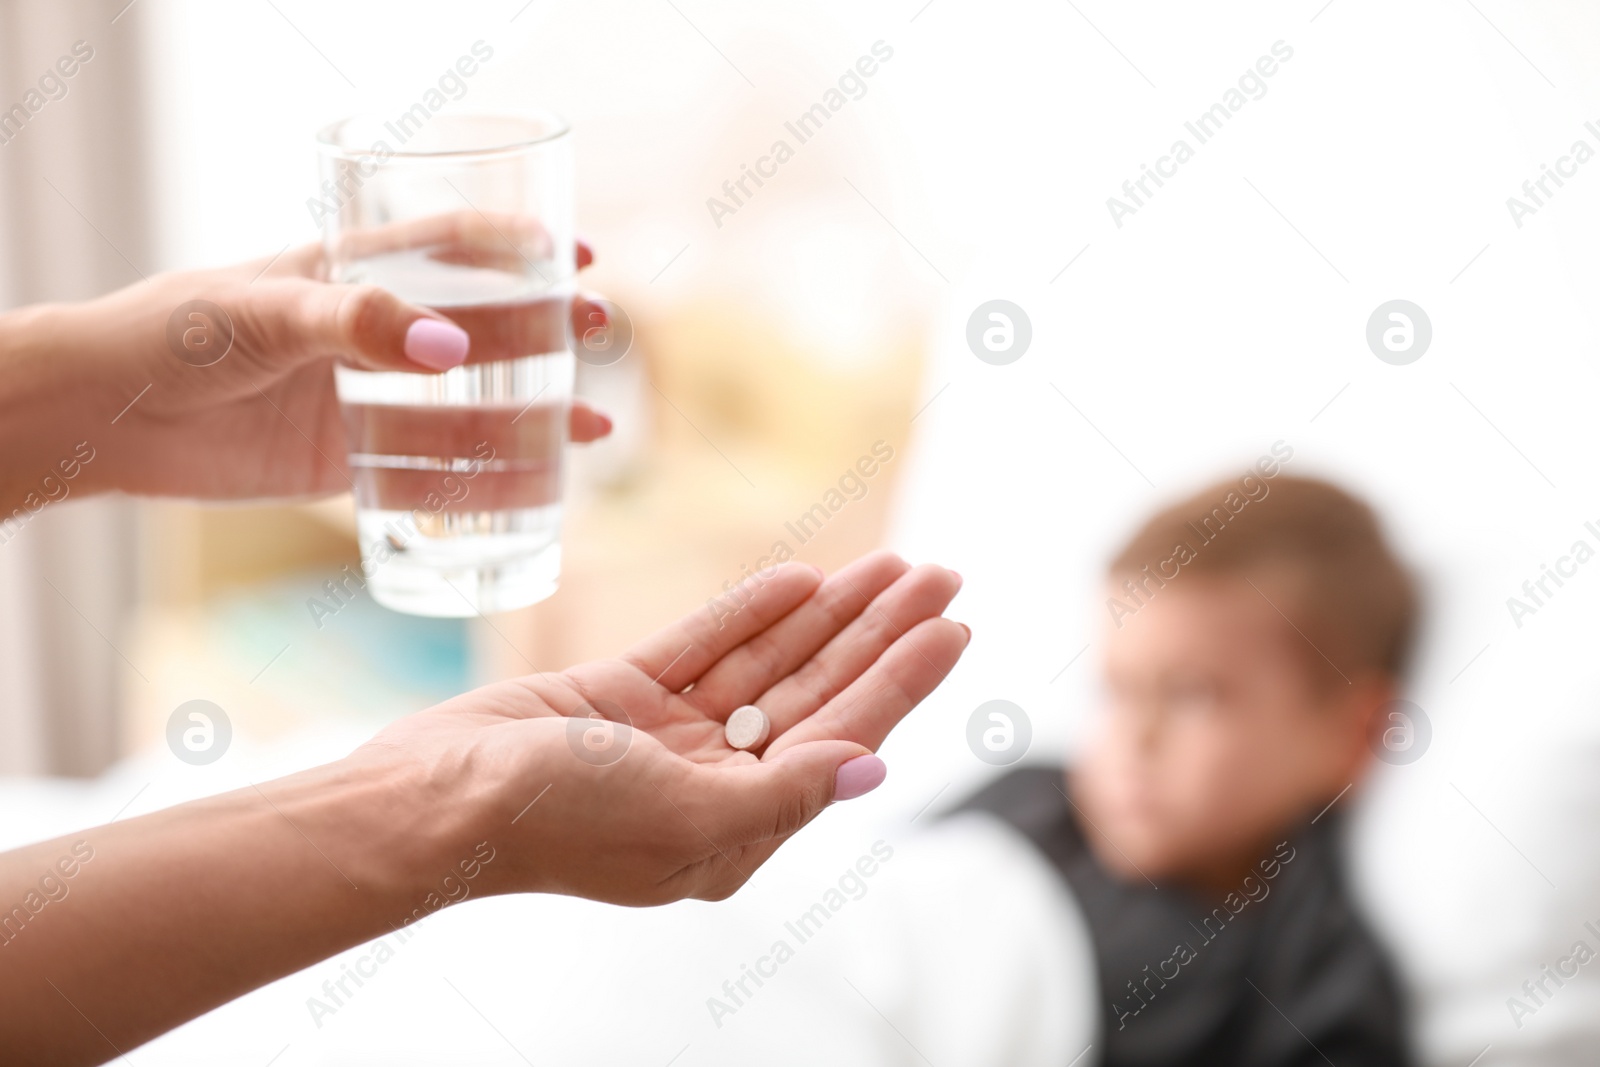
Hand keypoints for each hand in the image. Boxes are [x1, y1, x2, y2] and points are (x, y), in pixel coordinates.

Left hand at [1, 212, 611, 503]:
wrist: (107, 418)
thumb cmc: (173, 335)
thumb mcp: (265, 314)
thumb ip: (355, 323)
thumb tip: (453, 348)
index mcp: (352, 273)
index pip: (452, 247)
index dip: (521, 250)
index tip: (581, 259)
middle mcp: (370, 335)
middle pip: (479, 330)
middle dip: (546, 333)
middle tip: (600, 334)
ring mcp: (364, 401)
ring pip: (468, 410)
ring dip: (532, 416)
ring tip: (594, 427)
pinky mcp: (347, 464)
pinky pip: (430, 475)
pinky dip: (484, 482)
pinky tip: (535, 488)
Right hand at [351, 552, 967, 905]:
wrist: (429, 800)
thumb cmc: (552, 820)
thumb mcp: (682, 816)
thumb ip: (781, 793)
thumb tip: (872, 769)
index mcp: (736, 828)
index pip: (841, 739)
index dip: (901, 680)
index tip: (955, 628)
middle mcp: (711, 784)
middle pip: (817, 694)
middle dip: (880, 635)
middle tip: (941, 574)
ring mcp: (666, 739)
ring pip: (768, 665)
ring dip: (828, 614)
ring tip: (889, 563)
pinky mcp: (621, 696)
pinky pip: (704, 646)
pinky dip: (749, 612)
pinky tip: (799, 578)